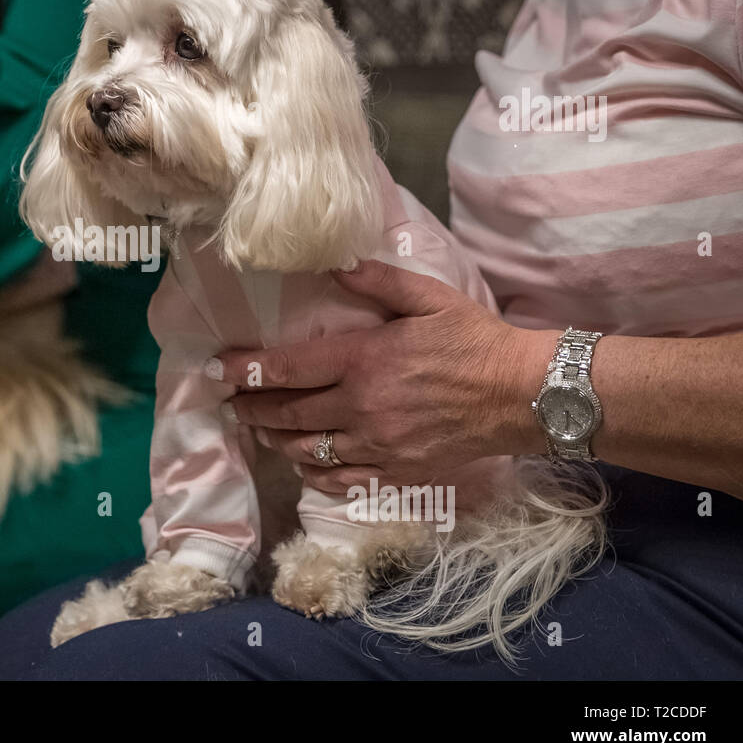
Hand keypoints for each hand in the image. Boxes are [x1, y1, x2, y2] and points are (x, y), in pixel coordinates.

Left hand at [213, 259, 552, 493]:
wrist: (524, 396)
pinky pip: (340, 480)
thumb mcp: (429, 297)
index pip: (287, 368)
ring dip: (275, 440)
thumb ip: (377, 280)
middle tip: (230, 404)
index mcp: (364, 360)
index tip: (219, 370)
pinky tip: (303, 463)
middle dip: (251, 409)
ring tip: (260, 430)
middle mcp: (362, 406)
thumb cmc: (475, 341)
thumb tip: (333, 263)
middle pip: (287, 414)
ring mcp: (377, 444)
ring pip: (307, 450)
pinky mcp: (396, 472)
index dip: (246, 370)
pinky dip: (313, 473)